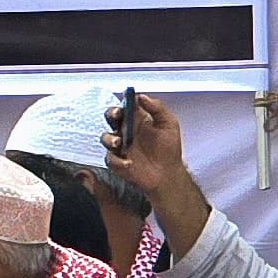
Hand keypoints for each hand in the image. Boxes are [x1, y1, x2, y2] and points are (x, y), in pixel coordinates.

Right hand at [102, 94, 213, 254]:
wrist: (171, 182)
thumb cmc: (171, 153)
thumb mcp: (170, 125)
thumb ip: (158, 109)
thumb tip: (142, 96)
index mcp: (138, 125)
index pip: (122, 111)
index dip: (118, 108)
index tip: (121, 108)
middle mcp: (127, 137)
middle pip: (110, 123)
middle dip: (111, 120)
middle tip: (116, 122)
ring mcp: (122, 153)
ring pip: (106, 141)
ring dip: (111, 141)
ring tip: (121, 144)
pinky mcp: (120, 169)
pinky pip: (111, 162)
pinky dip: (119, 163)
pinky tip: (129, 166)